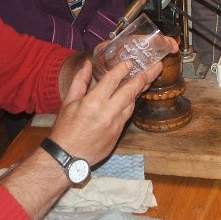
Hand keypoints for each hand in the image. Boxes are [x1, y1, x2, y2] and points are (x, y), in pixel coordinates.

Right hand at [52, 37, 177, 164]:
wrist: (68, 157)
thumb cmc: (65, 129)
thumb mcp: (68, 102)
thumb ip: (80, 81)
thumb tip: (88, 64)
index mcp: (93, 102)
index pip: (113, 80)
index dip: (123, 69)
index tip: (129, 62)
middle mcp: (108, 112)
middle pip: (131, 91)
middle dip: (144, 77)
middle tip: (155, 67)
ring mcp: (116, 124)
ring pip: (132, 103)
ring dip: (140, 90)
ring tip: (148, 79)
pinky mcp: (119, 133)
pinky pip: (128, 115)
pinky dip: (131, 104)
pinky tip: (133, 97)